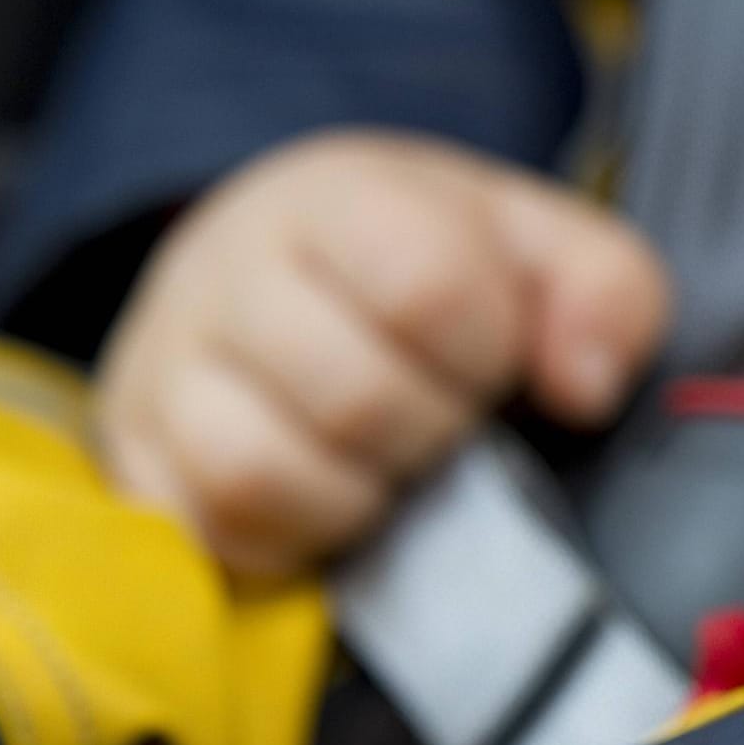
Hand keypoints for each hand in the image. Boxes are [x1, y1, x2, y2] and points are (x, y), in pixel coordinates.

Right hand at [96, 129, 669, 577]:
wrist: (294, 275)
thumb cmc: (440, 272)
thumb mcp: (549, 253)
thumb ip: (608, 296)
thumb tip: (587, 389)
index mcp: (342, 199)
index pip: (428, 287)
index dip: (487, 351)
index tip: (493, 357)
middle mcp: (227, 271)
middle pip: (353, 398)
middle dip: (431, 433)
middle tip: (445, 421)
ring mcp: (165, 369)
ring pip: (259, 474)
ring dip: (354, 499)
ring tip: (385, 470)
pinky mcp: (135, 462)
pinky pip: (207, 537)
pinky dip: (286, 545)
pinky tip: (326, 506)